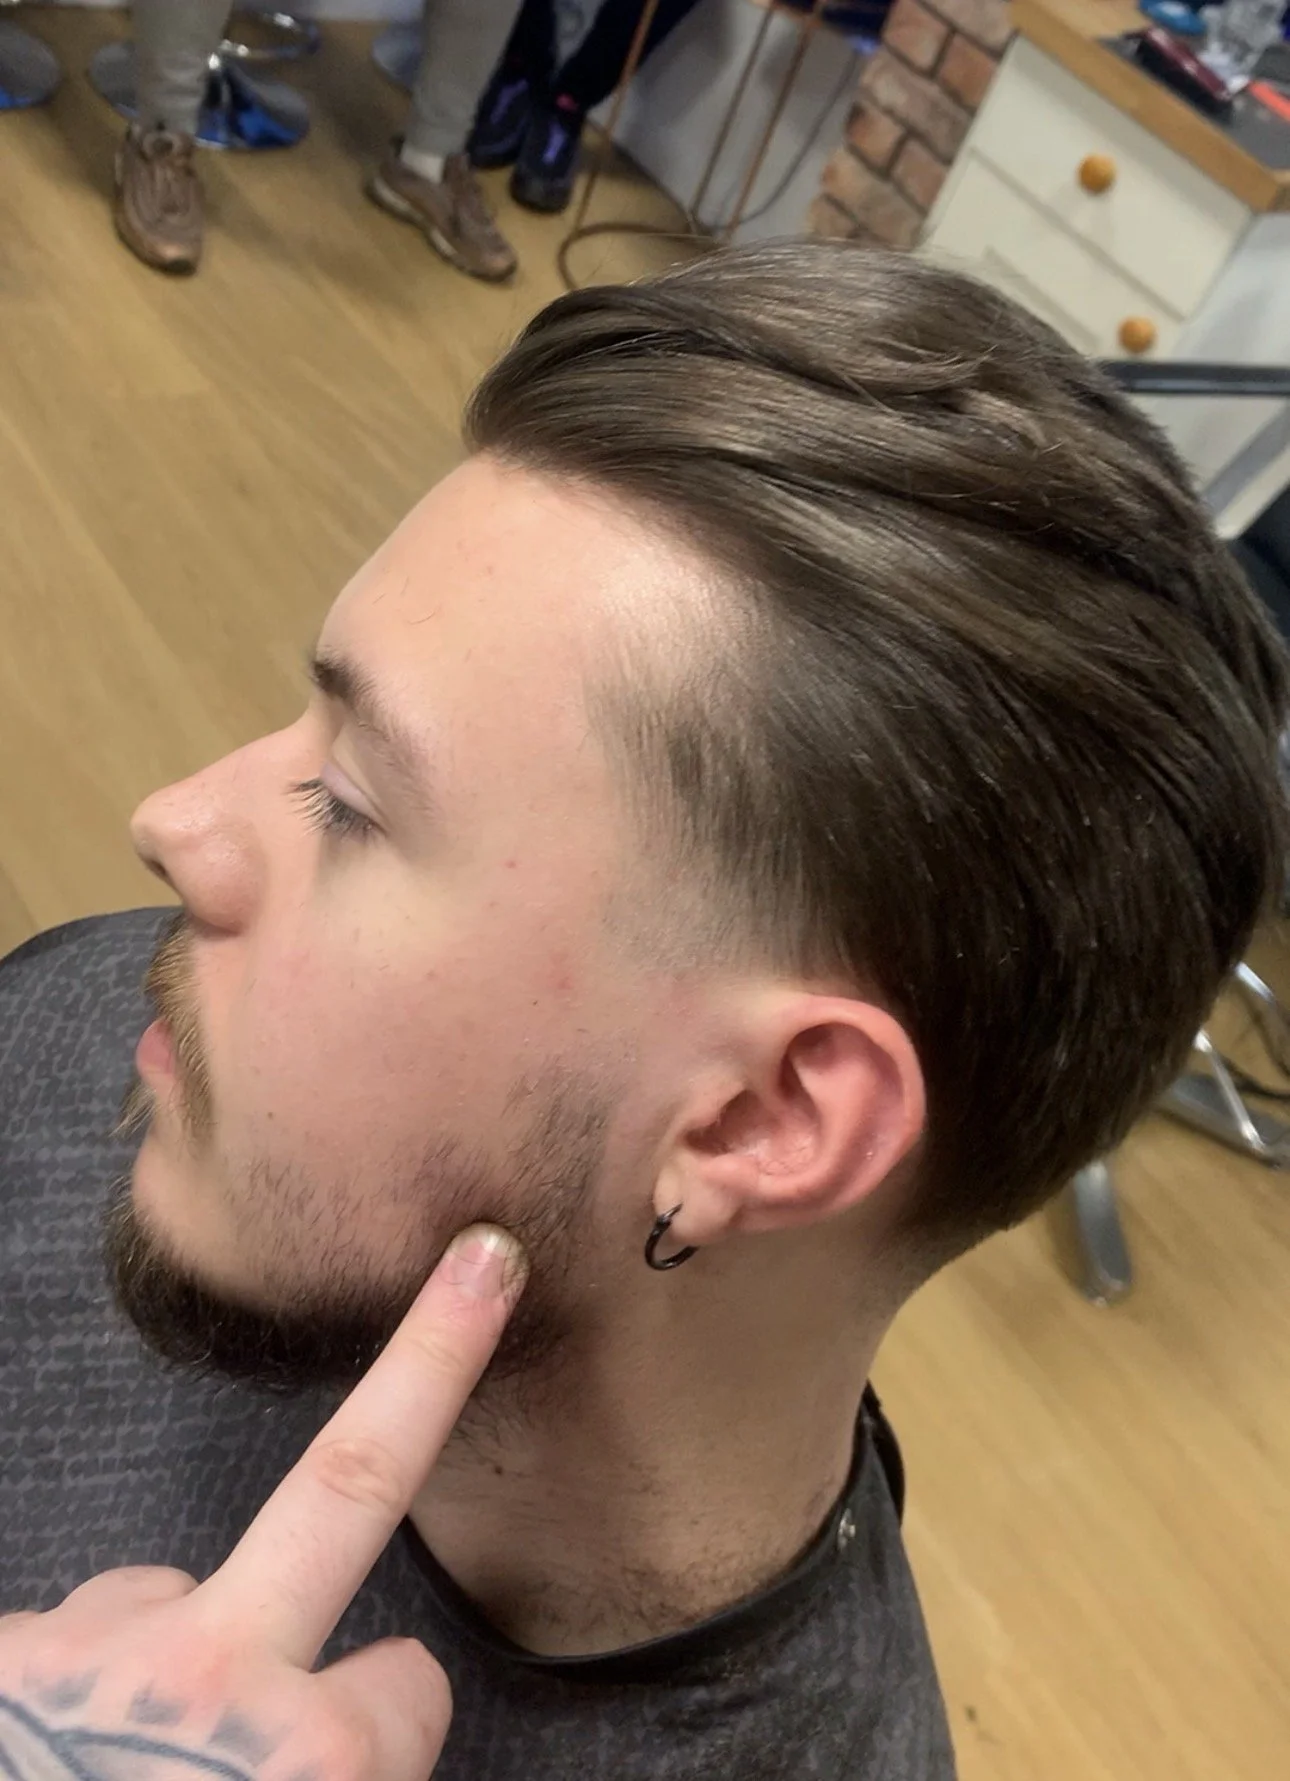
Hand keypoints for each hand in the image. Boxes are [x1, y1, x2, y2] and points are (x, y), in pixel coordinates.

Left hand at [0, 1225, 525, 1780]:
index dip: (385, 1725)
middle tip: (480, 1261)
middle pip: (351, 1483)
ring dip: (148, 1657)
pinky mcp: (1, 1644)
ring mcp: (95, 1647)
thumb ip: (319, 1779)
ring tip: (87, 1755)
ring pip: (159, 1596)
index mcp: (306, 1766)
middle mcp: (216, 1674)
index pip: (409, 1691)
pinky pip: (51, 1647)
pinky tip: (29, 1747)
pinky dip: (50, 1692)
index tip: (368, 1736)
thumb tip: (328, 1745)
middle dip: (430, 1361)